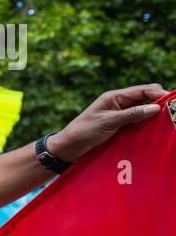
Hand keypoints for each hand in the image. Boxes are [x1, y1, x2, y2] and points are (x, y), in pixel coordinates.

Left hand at [49, 84, 168, 161]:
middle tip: (172, 113)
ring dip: (154, 113)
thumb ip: (132, 114)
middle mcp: (120, 102)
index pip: (143, 90)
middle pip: (146, 98)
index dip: (159, 94)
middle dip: (160, 102)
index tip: (172, 102)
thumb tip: (156, 108)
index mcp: (115, 96)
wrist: (70, 146)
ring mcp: (120, 113)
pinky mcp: (120, 124)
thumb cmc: (85, 131)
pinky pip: (138, 120)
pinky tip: (155, 129)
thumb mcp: (109, 122)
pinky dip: (147, 122)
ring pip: (144, 109)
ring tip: (167, 121)